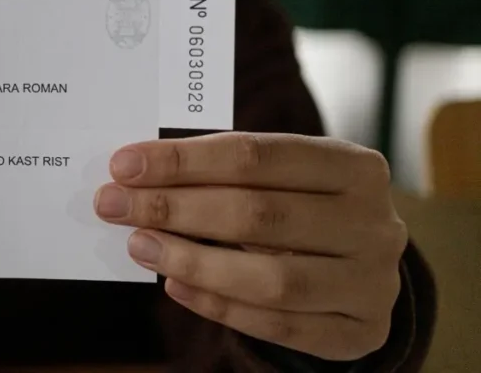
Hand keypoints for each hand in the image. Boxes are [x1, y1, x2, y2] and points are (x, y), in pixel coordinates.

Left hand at [94, 133, 406, 361]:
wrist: (364, 272)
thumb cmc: (306, 209)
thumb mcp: (283, 180)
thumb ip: (225, 174)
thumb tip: (137, 173)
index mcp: (355, 166)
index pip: (257, 156)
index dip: (185, 160)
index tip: (124, 164)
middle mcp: (374, 223)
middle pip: (258, 213)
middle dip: (174, 207)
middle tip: (113, 204)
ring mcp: (372, 283)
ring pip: (270, 278)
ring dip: (192, 261)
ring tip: (138, 245)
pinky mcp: (358, 332)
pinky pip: (277, 325)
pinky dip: (218, 306)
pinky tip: (174, 285)